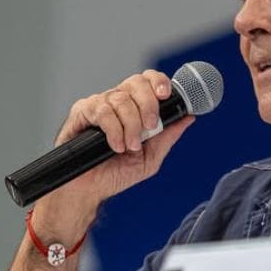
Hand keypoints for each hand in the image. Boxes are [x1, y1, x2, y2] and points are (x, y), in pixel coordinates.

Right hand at [33, 70, 194, 237]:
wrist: (89, 190)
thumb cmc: (115, 173)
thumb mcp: (150, 157)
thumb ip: (167, 136)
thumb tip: (189, 117)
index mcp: (134, 107)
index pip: (147, 80)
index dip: (158, 82)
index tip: (165, 95)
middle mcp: (117, 101)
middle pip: (136, 82)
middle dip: (148, 104)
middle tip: (150, 127)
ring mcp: (98, 105)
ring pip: (120, 99)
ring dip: (131, 125)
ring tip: (129, 146)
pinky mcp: (81, 113)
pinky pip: (102, 111)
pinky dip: (114, 130)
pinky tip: (115, 145)